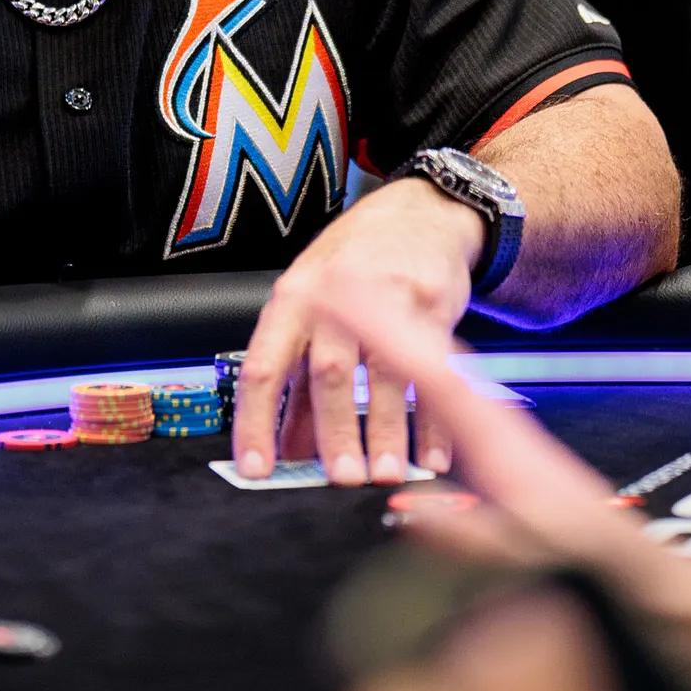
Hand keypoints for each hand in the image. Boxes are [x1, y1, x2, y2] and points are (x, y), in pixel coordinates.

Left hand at [233, 179, 482, 484]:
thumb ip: (300, 377)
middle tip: (341, 479)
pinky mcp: (433, 303)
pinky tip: (431, 455)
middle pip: (328, 372)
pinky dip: (433, 418)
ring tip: (385, 474)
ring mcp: (388, 296)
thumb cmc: (355, 262)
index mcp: (293, 297)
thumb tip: (290, 449)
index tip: (256, 469)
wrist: (419, 211)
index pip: (264, 366)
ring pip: (383, 374)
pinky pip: (433, 369)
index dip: (256, 421)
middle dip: (334, 432)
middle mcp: (336, 294)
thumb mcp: (314, 304)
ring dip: (385, 432)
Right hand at [328, 282, 690, 690]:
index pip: (429, 371)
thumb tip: (411, 510)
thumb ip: (475, 538)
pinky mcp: (495, 448)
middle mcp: (492, 422)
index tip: (343, 291)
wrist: (637, 575)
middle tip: (334, 275)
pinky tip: (397, 366)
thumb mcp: (533, 557)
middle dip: (381, 315)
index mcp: (494, 438)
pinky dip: (411, 367)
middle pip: (427, 354)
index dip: (383, 330)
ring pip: (434, 369)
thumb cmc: (588, 567)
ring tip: (351, 304)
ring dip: (394, 336)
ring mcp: (494, 431)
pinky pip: (440, 393)